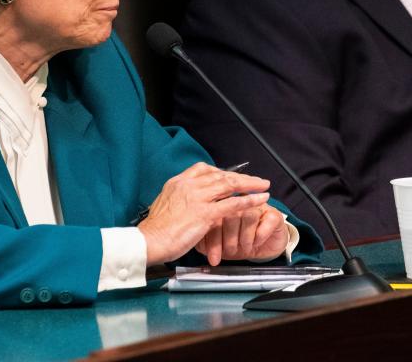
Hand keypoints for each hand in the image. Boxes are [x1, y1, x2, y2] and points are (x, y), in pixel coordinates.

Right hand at [138, 162, 270, 265]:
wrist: (148, 241)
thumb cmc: (155, 230)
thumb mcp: (165, 205)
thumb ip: (179, 198)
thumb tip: (188, 200)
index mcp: (178, 182)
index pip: (204, 169)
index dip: (221, 172)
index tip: (231, 176)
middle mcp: (188, 185)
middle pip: (220, 175)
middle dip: (240, 177)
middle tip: (255, 180)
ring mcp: (197, 198)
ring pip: (229, 185)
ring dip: (249, 184)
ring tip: (263, 186)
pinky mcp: (204, 213)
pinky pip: (232, 204)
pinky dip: (249, 200)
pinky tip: (260, 200)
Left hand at [195, 204, 288, 264]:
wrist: (264, 246)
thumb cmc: (239, 241)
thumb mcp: (220, 243)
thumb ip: (206, 241)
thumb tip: (198, 246)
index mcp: (224, 205)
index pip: (214, 217)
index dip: (212, 239)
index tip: (212, 257)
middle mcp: (240, 202)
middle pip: (231, 213)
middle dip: (229, 239)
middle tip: (230, 252)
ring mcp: (258, 206)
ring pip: (248, 215)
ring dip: (244, 237)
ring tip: (244, 248)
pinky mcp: (274, 214)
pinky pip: (266, 221)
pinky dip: (259, 235)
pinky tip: (256, 243)